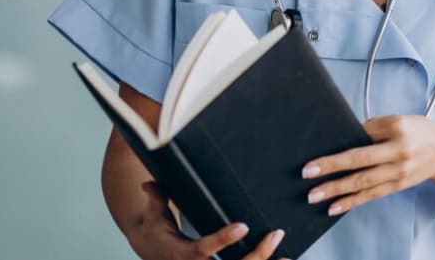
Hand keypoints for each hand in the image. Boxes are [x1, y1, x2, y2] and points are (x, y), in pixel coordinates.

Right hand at [131, 181, 288, 259]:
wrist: (152, 253)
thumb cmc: (156, 230)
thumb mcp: (153, 215)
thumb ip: (156, 199)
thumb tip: (148, 183)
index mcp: (180, 254)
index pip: (203, 249)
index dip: (223, 240)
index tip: (243, 226)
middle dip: (256, 255)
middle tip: (275, 234)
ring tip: (286, 255)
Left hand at [302, 114, 434, 215]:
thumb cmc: (416, 131)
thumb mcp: (396, 120)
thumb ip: (372, 128)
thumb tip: (344, 137)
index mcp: (396, 129)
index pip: (361, 138)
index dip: (338, 150)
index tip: (314, 158)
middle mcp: (398, 152)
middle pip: (360, 162)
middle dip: (332, 169)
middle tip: (308, 175)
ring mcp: (398, 172)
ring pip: (363, 183)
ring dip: (337, 190)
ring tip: (315, 196)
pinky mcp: (397, 186)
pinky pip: (371, 195)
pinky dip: (352, 202)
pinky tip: (335, 207)